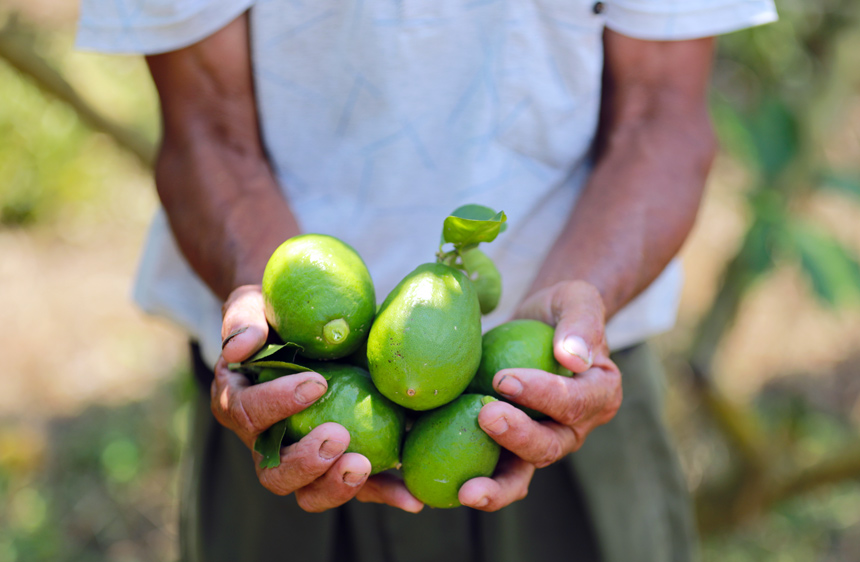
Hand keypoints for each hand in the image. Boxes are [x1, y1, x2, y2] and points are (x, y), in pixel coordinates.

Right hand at [216, 285, 422, 512]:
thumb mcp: (253, 302)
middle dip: (304, 462)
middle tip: (338, 436)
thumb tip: (241, 346)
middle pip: (274, 472)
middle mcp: (266, 441)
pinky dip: (385, 493)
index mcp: (240, 402)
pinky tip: (412, 498)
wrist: (307, 323)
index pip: (249, 413)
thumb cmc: (275, 312)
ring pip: (310, 493)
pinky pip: (360, 487)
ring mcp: (304, 457)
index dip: (278, 403)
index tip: (317, 382)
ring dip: (337, 486)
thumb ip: (243, 317)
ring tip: (365, 466)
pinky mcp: (340, 461)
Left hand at [459, 280, 622, 510]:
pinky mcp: (508, 449)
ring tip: (466, 492)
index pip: (575, 401)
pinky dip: (468, 478)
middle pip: (548, 446)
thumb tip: (571, 357)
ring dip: (495, 487)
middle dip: (518, 437)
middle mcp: (573, 429)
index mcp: (600, 394)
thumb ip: (581, 323)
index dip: (543, 395)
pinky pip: (490, 470)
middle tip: (486, 417)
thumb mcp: (578, 300)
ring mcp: (540, 443)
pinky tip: (437, 484)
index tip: (505, 378)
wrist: (539, 325)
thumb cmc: (562, 309)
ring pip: (520, 475)